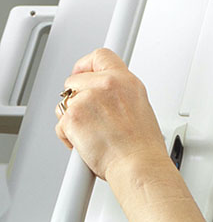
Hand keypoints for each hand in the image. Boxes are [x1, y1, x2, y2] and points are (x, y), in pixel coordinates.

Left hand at [55, 48, 165, 179]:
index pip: (101, 56)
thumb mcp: (140, 108)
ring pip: (64, 103)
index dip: (86, 65)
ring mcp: (88, 99)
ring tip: (93, 133)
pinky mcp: (73, 116)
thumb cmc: (142, 146)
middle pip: (75, 80)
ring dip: (72, 118)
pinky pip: (60, 122)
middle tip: (89, 117)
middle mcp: (107, 85)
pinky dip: (68, 135)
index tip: (82, 73)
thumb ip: (119, 95)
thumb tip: (104, 97)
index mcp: (126, 82)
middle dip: (76, 98)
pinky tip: (87, 143)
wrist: (138, 165)